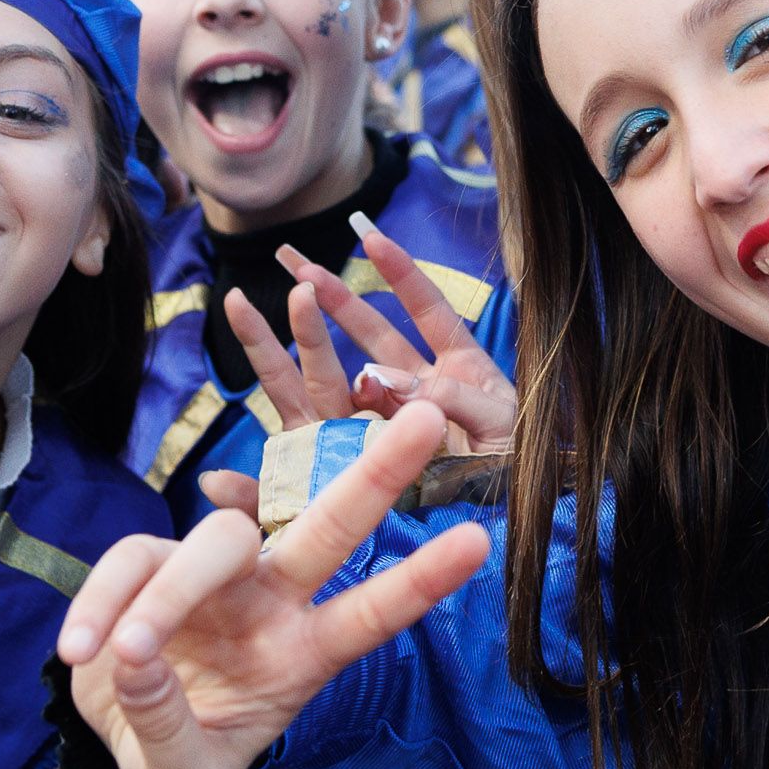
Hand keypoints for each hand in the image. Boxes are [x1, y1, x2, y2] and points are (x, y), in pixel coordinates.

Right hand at [54, 404, 489, 768]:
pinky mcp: (152, 559)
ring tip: (127, 662)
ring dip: (166, 600)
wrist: (117, 734)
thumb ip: (164, 727)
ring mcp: (217, 574)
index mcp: (307, 654)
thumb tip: (133, 661)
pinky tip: (78, 651)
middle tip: (422, 421)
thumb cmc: (178, 752)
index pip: (374, 613)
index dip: (422, 579)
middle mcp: (274, 599)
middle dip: (376, 475)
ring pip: (214, 544)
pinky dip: (101, 604)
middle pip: (329, 527)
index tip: (478, 541)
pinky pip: (131, 562)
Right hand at [222, 222, 516, 447]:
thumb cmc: (520, 473)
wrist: (517, 530)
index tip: (370, 237)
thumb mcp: (499, 426)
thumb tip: (380, 379)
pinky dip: (288, 438)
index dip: (400, 273)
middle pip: (368, 334)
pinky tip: (250, 435)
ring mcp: (384, 429)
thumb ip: (452, 398)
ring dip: (293, 346)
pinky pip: (321, 447)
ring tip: (248, 308)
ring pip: (331, 380)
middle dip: (330, 296)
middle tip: (295, 263)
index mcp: (457, 369)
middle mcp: (414, 392)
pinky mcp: (362, 468)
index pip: (426, 309)